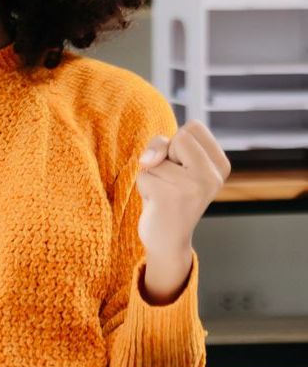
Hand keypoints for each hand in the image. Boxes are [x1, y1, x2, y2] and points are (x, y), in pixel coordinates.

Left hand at [136, 120, 230, 301]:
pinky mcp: (171, 198)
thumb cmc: (169, 192)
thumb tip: (148, 160)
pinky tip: (158, 203)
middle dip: (166, 155)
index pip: (194, 127)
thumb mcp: (173, 161)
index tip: (184, 167)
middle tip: (173, 180)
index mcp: (221, 165)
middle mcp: (213, 177)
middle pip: (179, 135)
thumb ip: (162, 145)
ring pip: (158, 156)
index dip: (179, 143)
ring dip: (153, 173)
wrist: (168, 239)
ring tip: (164, 193)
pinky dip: (144, 186)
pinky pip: (145, 174)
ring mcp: (194, 187)